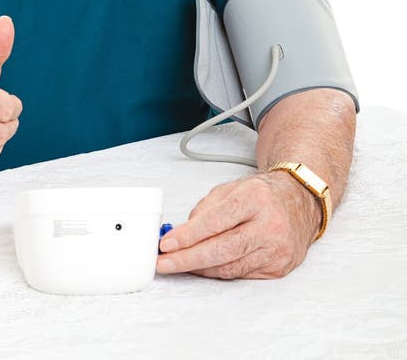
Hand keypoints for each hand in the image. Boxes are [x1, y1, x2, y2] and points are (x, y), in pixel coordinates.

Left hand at [156, 171, 320, 278]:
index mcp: (255, 198)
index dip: (188, 235)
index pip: (216, 221)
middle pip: (221, 249)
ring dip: (199, 268)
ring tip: (178, 265)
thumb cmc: (264, 194)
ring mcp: (276, 249)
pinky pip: (240, 274)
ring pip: (229, 267)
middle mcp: (269, 225)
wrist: (300, 202)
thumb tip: (180, 233)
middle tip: (164, 263)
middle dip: (187, 259)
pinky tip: (204, 267)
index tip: (166, 243)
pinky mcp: (279, 268)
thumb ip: (206, 209)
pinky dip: (218, 272)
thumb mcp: (232, 189)